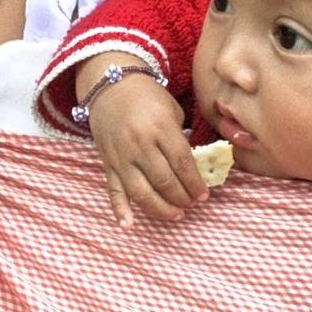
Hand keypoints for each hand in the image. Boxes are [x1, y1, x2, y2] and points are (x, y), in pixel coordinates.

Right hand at [86, 74, 207, 226]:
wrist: (110, 86)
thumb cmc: (147, 96)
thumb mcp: (171, 110)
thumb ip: (180, 139)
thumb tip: (192, 169)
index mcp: (160, 127)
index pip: (182, 163)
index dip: (195, 183)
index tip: (204, 196)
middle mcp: (139, 144)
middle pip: (164, 181)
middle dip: (182, 197)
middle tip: (191, 203)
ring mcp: (121, 156)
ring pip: (141, 192)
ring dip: (160, 209)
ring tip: (175, 214)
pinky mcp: (108, 163)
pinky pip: (113, 190)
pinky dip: (120, 210)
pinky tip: (129, 225)